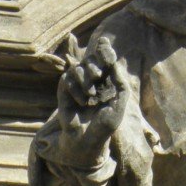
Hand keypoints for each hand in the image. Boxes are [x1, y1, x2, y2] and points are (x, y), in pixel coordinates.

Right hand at [56, 34, 128, 167]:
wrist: (86, 143)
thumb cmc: (104, 126)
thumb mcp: (118, 106)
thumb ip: (121, 86)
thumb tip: (116, 65)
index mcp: (107, 82)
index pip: (104, 60)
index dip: (104, 49)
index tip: (104, 41)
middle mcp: (91, 81)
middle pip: (91, 59)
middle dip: (95, 64)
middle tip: (98, 75)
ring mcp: (77, 86)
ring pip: (78, 67)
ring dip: (85, 78)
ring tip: (91, 96)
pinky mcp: (64, 92)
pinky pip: (67, 79)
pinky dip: (75, 88)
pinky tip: (82, 102)